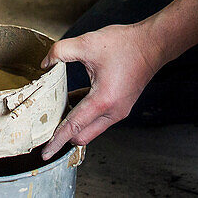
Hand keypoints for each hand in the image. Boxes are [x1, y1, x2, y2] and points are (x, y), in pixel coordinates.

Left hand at [40, 24, 160, 160]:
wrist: (152, 44)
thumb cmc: (125, 44)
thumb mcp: (87, 43)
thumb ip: (61, 52)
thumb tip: (45, 63)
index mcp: (103, 101)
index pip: (73, 127)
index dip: (56, 140)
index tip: (45, 153)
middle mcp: (113, 112)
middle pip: (82, 135)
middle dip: (64, 134)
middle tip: (47, 124)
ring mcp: (119, 111)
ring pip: (91, 128)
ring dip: (75, 122)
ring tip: (59, 108)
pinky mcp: (122, 106)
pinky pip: (99, 119)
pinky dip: (85, 114)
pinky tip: (75, 98)